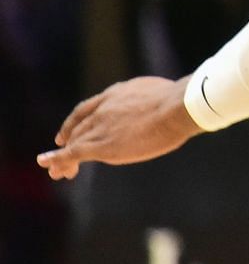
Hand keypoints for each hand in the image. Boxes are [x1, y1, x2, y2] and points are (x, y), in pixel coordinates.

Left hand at [37, 76, 202, 180]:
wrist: (178, 107)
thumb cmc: (182, 101)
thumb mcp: (166, 94)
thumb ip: (158, 102)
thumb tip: (178, 107)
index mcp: (117, 93)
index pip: (89, 108)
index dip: (76, 121)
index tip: (70, 131)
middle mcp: (103, 108)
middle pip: (78, 126)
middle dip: (69, 141)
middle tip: (62, 154)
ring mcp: (100, 125)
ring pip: (74, 142)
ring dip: (62, 156)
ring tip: (57, 171)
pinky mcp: (99, 144)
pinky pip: (72, 154)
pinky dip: (58, 160)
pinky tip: (51, 167)